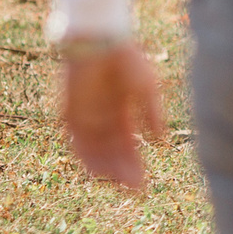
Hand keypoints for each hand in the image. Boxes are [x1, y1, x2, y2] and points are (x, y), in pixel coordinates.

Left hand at [60, 44, 166, 193]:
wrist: (101, 42)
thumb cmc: (127, 61)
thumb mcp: (147, 90)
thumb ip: (152, 115)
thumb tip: (161, 142)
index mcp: (121, 111)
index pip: (127, 145)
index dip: (135, 164)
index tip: (144, 184)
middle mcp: (102, 118)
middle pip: (112, 152)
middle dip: (123, 172)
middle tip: (134, 191)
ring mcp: (85, 117)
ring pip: (95, 152)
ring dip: (107, 170)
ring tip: (119, 185)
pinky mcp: (70, 114)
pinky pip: (77, 143)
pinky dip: (87, 157)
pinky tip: (98, 171)